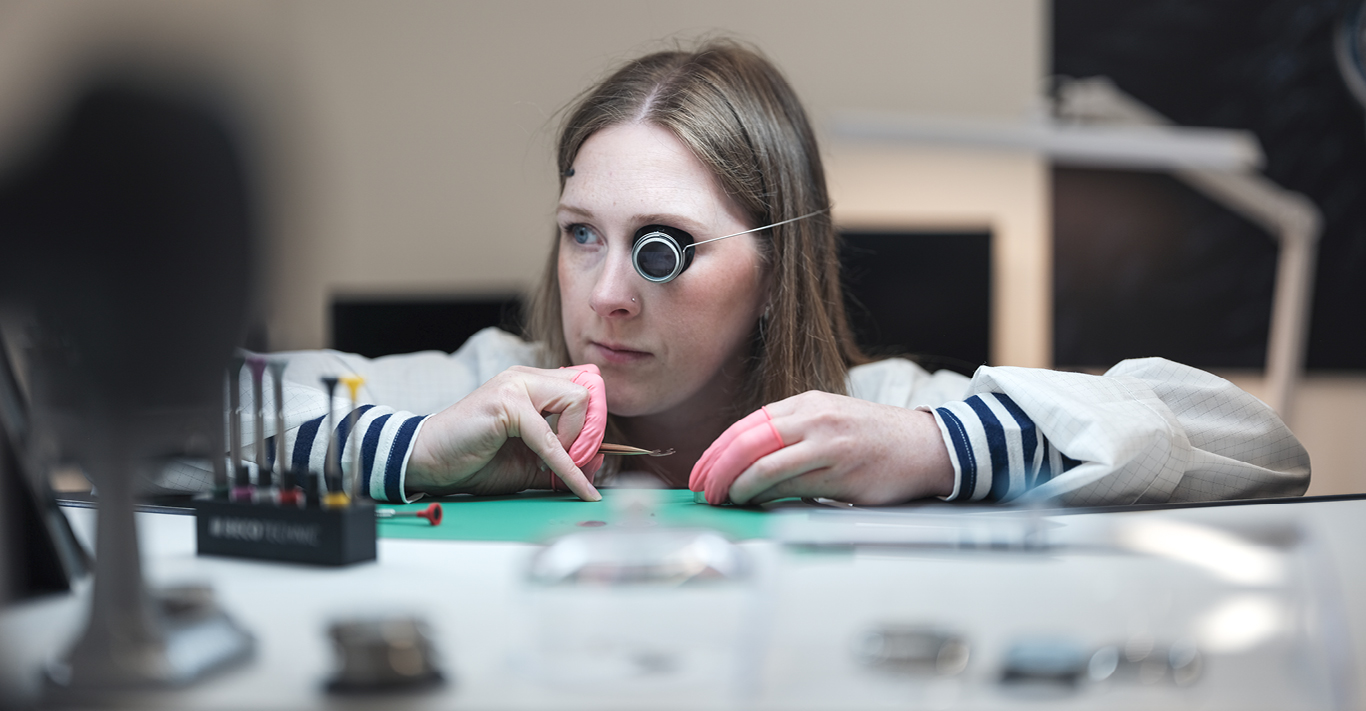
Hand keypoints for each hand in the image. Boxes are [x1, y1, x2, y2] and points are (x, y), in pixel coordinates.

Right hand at [405, 365, 604, 500]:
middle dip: (591, 431)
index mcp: (534, 384)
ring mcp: (515, 386)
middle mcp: (526, 378)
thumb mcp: (531, 461)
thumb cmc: (475, 460)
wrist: (430, 462)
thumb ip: (563, 460)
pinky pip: (551, 436)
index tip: (584, 454)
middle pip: (589, 389)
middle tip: (577, 461)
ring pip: (578, 399)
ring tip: (557, 464)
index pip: (587, 386)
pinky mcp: (506, 404)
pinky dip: (568, 466)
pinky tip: (578, 487)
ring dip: (577, 440)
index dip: (594, 422)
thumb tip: (599, 464)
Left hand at [689, 391, 953, 505]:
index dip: (716, 451)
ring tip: (721, 499)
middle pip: (747, 442)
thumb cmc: (874, 438)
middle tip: (702, 490)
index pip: (746, 425)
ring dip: (735, 485)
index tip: (700, 472)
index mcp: (807, 403)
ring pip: (764, 464)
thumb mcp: (829, 421)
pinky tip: (751, 501)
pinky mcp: (841, 472)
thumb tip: (744, 464)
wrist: (927, 446)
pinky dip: (764, 494)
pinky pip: (791, 484)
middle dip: (716, 469)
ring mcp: (828, 444)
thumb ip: (790, 435)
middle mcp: (814, 418)